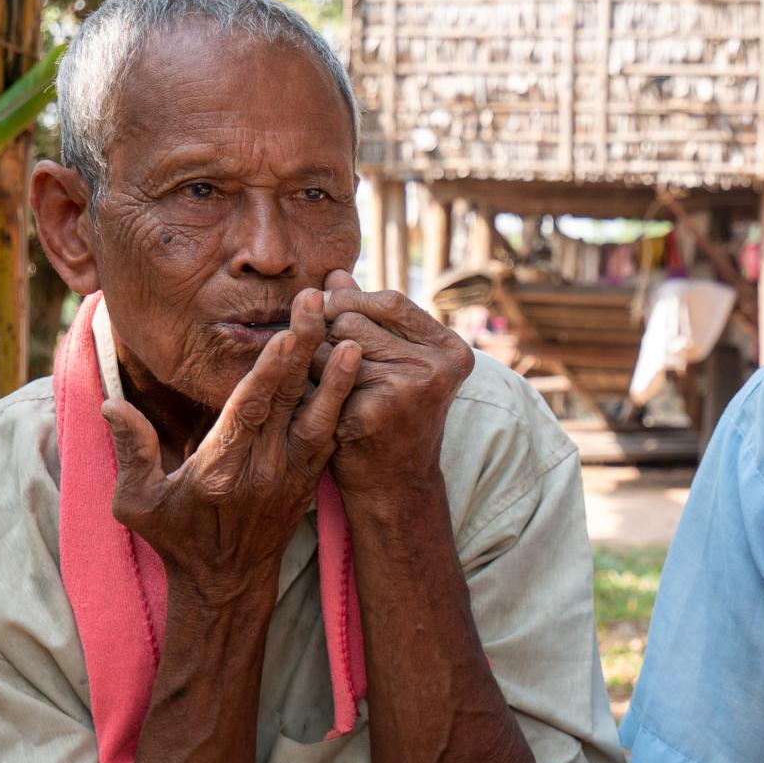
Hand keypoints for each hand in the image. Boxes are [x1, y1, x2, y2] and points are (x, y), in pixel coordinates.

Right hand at [102, 287, 360, 604]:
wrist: (228, 583)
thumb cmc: (177, 538)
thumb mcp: (138, 503)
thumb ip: (131, 451)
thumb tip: (112, 404)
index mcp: (221, 470)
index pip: (249, 410)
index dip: (270, 370)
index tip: (285, 332)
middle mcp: (264, 470)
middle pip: (288, 400)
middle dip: (304, 348)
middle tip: (317, 302)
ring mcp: (293, 474)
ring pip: (319, 415)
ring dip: (337, 374)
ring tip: (353, 332)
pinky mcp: (310, 477)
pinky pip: (330, 432)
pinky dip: (342, 400)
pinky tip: (355, 368)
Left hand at [316, 270, 474, 502]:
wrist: (394, 488)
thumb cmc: (390, 419)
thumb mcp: (392, 364)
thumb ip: (367, 318)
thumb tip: (334, 274)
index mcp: (451, 350)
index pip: (390, 301)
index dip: (351, 303)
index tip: (326, 315)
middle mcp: (439, 366)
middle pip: (354, 321)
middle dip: (327, 336)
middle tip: (325, 366)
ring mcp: (411, 387)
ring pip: (333, 346)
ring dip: (314, 363)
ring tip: (324, 387)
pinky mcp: (378, 409)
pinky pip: (322, 376)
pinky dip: (311, 388)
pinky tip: (319, 407)